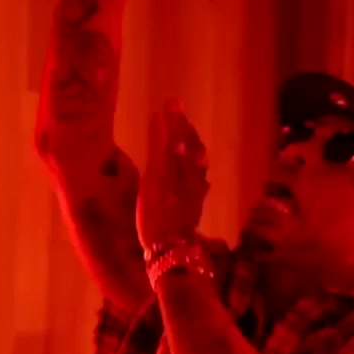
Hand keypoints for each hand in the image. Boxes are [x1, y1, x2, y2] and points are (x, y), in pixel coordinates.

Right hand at [137, 100, 208, 252]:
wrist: (171, 251)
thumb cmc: (156, 217)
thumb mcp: (152, 180)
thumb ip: (158, 148)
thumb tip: (161, 118)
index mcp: (181, 168)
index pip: (180, 138)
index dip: (176, 120)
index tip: (172, 102)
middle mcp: (191, 179)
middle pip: (192, 150)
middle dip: (186, 132)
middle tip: (180, 116)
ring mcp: (195, 195)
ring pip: (198, 167)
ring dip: (193, 150)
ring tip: (190, 139)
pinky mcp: (194, 209)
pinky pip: (200, 186)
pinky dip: (198, 174)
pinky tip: (200, 177)